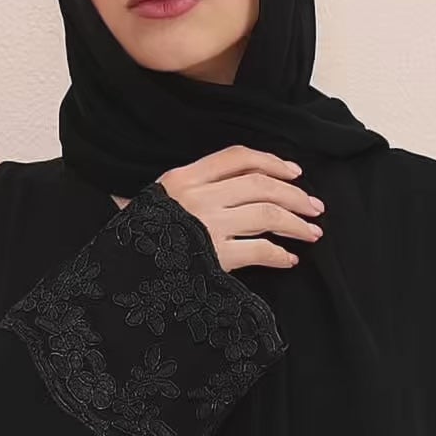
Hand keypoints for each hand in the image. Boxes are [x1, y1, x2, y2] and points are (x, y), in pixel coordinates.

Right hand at [155, 145, 324, 273]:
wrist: (121, 277)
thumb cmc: (139, 241)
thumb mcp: (159, 202)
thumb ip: (193, 191)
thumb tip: (240, 189)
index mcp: (183, 178)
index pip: (237, 157)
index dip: (272, 162)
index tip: (294, 172)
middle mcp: (197, 197)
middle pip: (260, 184)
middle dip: (295, 195)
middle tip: (315, 207)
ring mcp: (206, 226)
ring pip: (267, 213)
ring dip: (296, 223)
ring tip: (312, 233)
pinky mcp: (214, 258)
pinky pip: (259, 250)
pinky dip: (280, 255)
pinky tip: (289, 259)